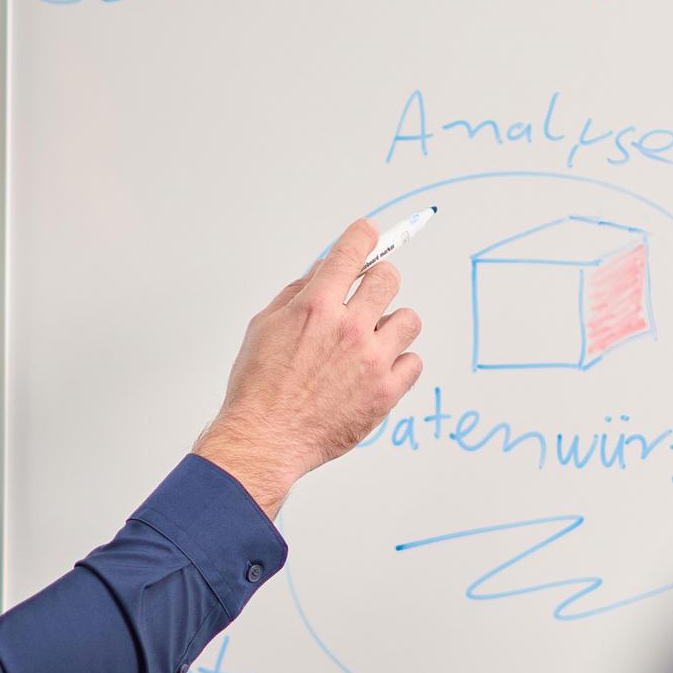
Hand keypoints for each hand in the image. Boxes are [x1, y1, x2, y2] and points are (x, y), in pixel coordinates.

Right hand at [194, 218, 424, 515]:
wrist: (266, 439)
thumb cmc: (259, 388)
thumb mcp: (264, 327)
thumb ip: (296, 296)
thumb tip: (320, 276)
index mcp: (316, 307)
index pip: (351, 252)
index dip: (362, 236)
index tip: (368, 234)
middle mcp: (349, 329)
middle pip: (389, 278)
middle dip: (378, 281)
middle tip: (367, 297)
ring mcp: (372, 361)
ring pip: (409, 319)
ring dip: (392, 325)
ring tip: (372, 341)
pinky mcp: (386, 392)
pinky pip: (414, 361)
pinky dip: (399, 363)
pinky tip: (377, 370)